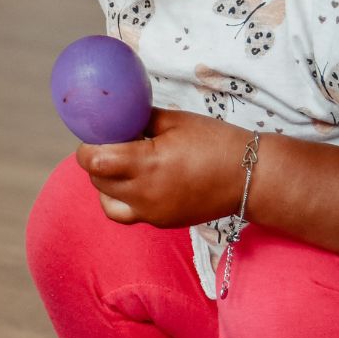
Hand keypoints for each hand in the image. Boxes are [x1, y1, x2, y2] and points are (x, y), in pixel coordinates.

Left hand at [76, 109, 253, 227]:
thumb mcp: (175, 121)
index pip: (94, 161)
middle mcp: (144, 193)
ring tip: (121, 165)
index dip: (87, 147)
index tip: (95, 136)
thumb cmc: (216, 142)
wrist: (250, 177)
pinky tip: (132, 184)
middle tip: (112, 145)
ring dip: (105, 182)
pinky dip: (119, 199)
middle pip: (97, 180)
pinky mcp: (159, 222)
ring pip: (106, 200)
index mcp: (147, 164)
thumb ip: (140, 120)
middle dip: (97, 162)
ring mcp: (150, 212)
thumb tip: (115, 115)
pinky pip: (124, 214)